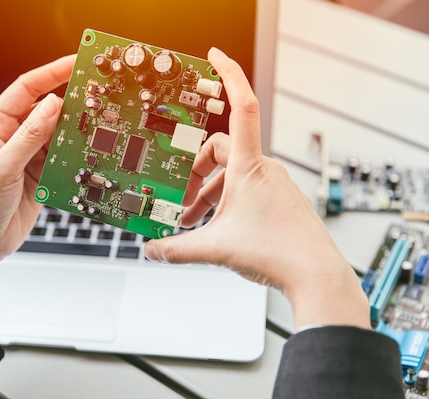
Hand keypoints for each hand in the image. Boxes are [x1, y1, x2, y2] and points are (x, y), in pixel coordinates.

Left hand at [0, 55, 75, 292]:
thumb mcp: (2, 168)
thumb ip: (29, 137)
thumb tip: (52, 105)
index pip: (26, 89)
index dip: (52, 73)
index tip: (76, 63)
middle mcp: (10, 137)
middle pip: (46, 109)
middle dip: (70, 99)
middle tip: (97, 91)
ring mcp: (26, 156)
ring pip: (57, 133)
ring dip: (76, 128)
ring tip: (98, 120)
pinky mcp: (39, 175)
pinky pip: (61, 157)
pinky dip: (75, 153)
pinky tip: (88, 150)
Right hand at [144, 48, 368, 330]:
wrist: (315, 275)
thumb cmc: (277, 253)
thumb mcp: (214, 248)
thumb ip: (177, 248)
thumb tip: (152, 250)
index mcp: (249, 167)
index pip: (241, 106)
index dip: (229, 75)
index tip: (215, 55)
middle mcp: (264, 169)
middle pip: (219, 150)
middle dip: (193, 172)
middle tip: (178, 197)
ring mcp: (273, 183)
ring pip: (230, 174)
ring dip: (206, 193)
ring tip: (189, 221)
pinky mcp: (278, 198)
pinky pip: (244, 188)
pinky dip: (223, 201)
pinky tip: (213, 227)